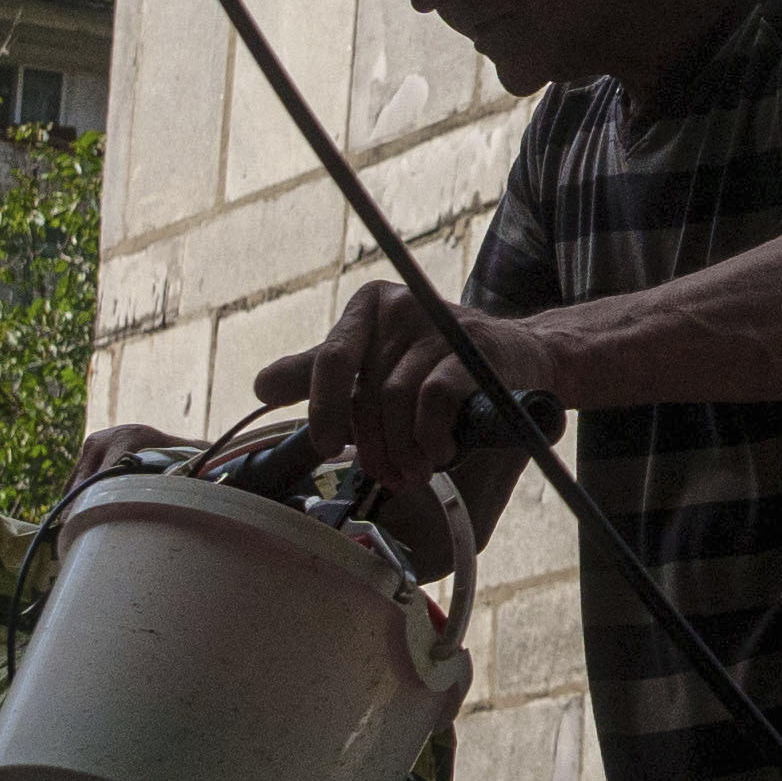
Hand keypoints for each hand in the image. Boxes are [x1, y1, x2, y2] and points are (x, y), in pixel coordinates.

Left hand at [248, 267, 514, 530]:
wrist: (521, 359)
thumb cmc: (437, 367)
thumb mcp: (376, 366)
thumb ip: (320, 373)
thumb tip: (260, 386)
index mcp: (369, 307)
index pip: (331, 359)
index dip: (325, 408)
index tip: (329, 446)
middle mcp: (403, 304)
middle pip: (369, 391)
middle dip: (373, 444)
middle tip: (385, 476)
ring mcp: (442, 324)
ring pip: (400, 400)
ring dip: (404, 449)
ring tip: (414, 472)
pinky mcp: (476, 348)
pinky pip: (436, 401)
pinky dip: (433, 436)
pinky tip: (440, 452)